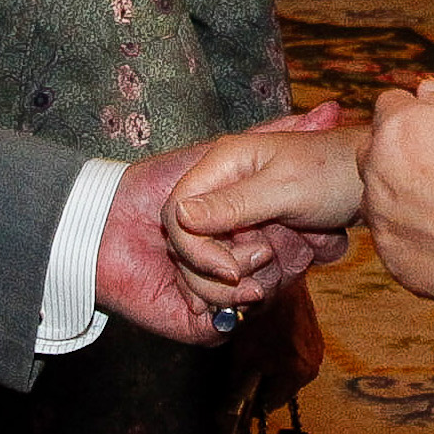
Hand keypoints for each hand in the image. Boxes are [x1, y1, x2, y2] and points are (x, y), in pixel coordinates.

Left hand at [101, 103, 351, 343]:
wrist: (101, 222)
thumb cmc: (157, 183)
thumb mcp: (223, 152)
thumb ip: (275, 133)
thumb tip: (332, 109)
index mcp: (256, 232)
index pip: (305, 245)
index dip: (316, 238)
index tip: (319, 229)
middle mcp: (245, 265)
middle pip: (288, 274)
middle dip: (282, 258)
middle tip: (261, 240)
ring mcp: (224, 297)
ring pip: (259, 299)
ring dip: (245, 277)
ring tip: (227, 260)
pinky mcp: (199, 324)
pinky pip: (224, 322)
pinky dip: (222, 302)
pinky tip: (213, 280)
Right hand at [166, 113, 370, 315]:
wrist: (375, 179)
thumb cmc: (333, 171)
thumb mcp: (283, 189)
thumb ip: (231, 204)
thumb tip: (180, 216)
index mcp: (222, 163)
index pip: (179, 216)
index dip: (197, 250)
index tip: (230, 272)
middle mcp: (223, 187)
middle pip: (193, 244)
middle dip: (222, 269)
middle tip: (263, 269)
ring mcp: (237, 212)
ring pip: (213, 262)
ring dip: (243, 278)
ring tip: (278, 269)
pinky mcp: (253, 232)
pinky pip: (236, 267)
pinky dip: (253, 279)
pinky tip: (271, 283)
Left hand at [240, 283, 325, 412]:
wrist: (278, 279)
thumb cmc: (260, 313)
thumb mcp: (243, 353)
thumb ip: (238, 384)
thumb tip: (228, 406)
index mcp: (298, 372)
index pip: (273, 402)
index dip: (253, 400)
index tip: (242, 394)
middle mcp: (313, 363)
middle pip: (284, 388)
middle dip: (265, 382)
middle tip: (247, 369)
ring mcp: (317, 348)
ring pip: (291, 371)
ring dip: (275, 367)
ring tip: (258, 352)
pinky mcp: (315, 335)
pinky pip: (297, 354)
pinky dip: (283, 353)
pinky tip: (269, 339)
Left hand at [362, 83, 433, 343]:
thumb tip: (425, 91)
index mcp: (399, 128)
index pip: (389, 106)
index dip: (416, 114)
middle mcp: (378, 172)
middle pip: (374, 150)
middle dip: (399, 152)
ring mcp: (383, 221)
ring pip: (381, 197)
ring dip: (405, 195)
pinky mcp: (395, 261)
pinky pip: (396, 239)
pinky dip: (417, 236)